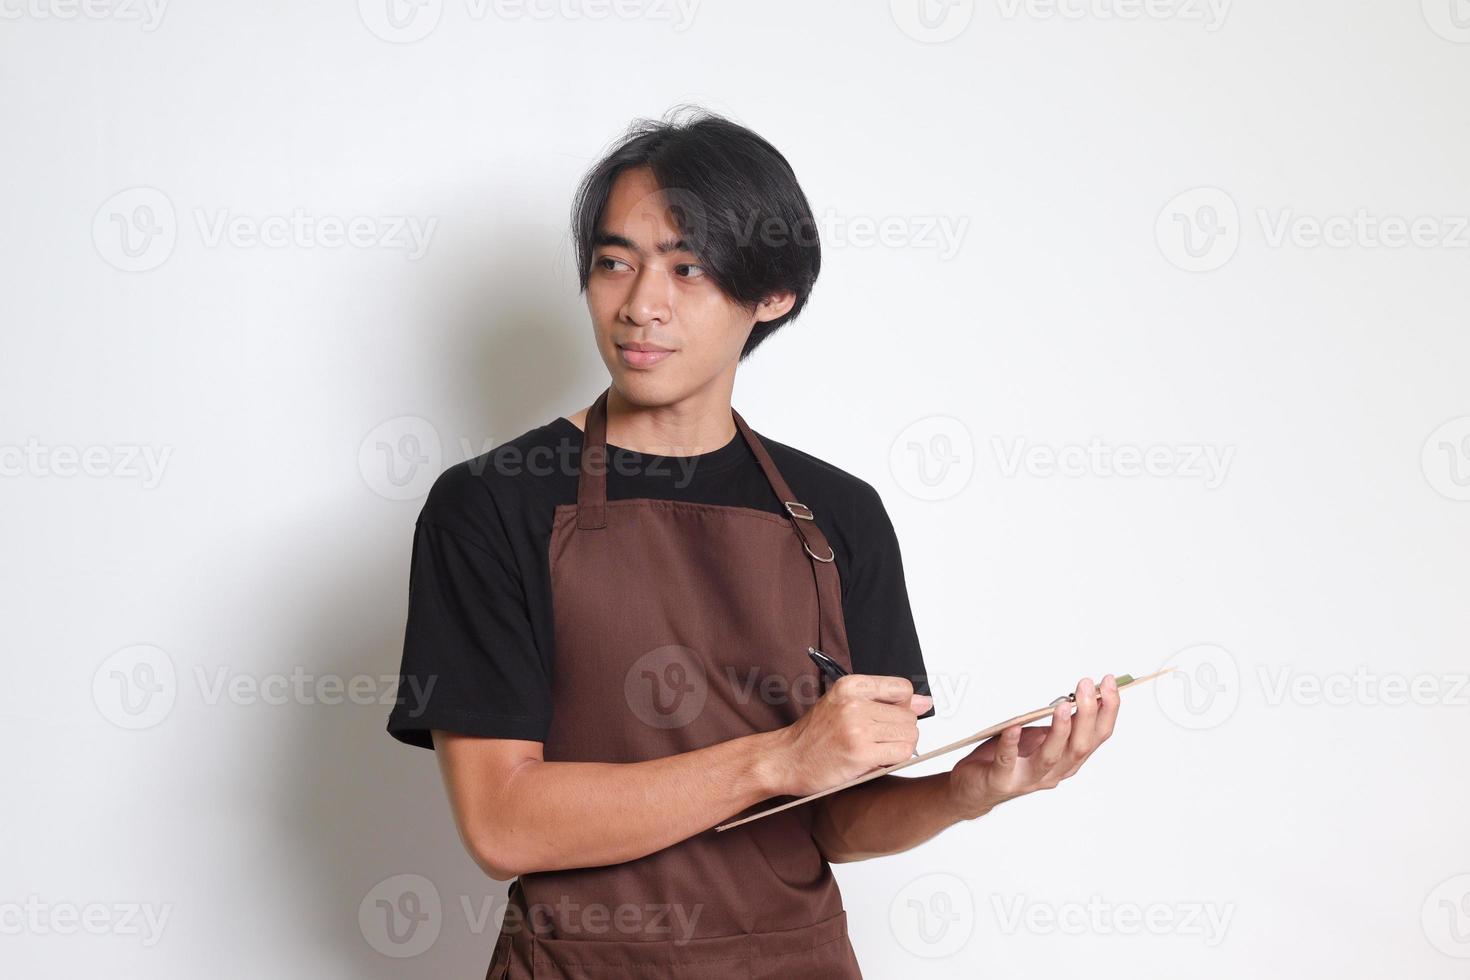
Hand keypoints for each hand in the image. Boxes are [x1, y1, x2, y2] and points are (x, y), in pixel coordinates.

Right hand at [768, 674, 932, 796]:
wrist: (786, 759)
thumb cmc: (814, 734)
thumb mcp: (843, 703)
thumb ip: (883, 700)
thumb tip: (924, 702)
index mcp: (850, 686)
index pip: (902, 689)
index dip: (904, 706)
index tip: (891, 718)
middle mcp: (854, 704)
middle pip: (908, 716)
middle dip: (901, 731)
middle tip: (880, 741)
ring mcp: (857, 729)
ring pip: (908, 736)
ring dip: (899, 748)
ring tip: (877, 751)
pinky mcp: (860, 754)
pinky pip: (901, 755)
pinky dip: (894, 760)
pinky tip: (875, 761)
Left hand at [948, 674, 1119, 818]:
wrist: (977, 789)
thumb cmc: (1009, 759)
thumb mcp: (1040, 737)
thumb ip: (1060, 723)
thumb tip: (1080, 695)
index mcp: (1068, 760)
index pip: (1098, 736)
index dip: (1108, 710)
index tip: (1110, 683)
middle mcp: (1054, 772)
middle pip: (1080, 747)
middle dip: (1087, 715)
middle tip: (1087, 687)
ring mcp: (1028, 778)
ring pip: (1051, 757)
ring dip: (1060, 731)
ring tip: (1063, 707)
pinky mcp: (1002, 780)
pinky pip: (1007, 760)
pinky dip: (1011, 743)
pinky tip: (1014, 726)